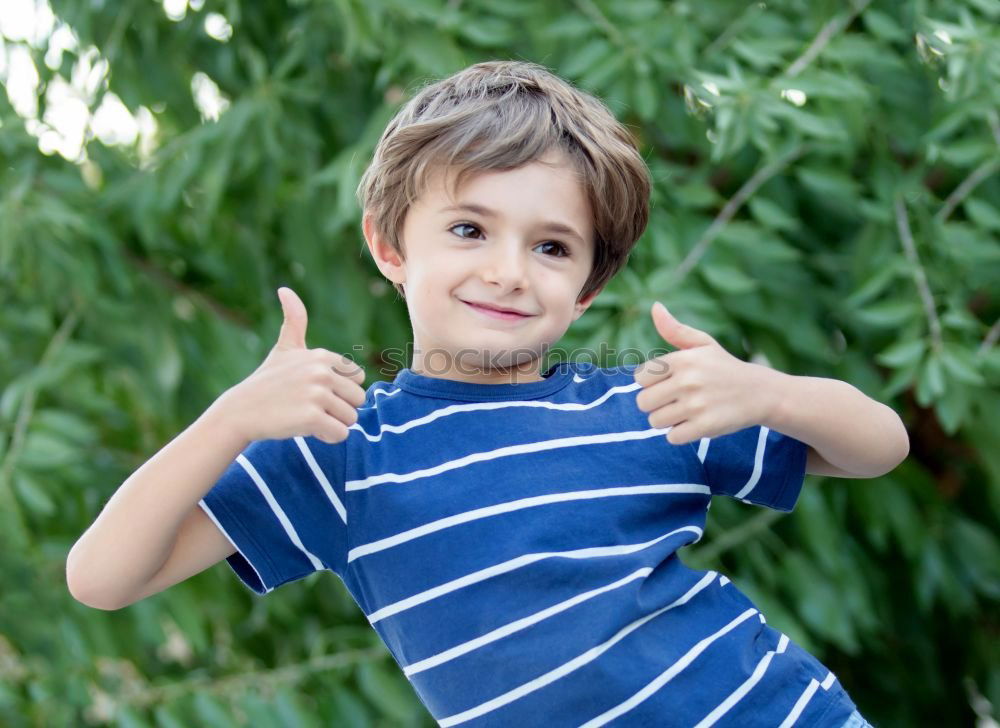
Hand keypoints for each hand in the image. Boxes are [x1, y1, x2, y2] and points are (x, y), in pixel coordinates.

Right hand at [213, 287, 366, 444]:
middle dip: (339, 409)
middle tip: (311, 408)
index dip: (340, 391)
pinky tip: (306, 429)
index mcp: (322, 356)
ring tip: (306, 417)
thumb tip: (285, 290)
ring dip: (332, 424)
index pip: (358, 380)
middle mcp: (321, 372)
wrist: (241, 411)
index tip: (314, 391)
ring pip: (351, 419)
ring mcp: (316, 393)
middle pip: (358, 400)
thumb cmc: (267, 381)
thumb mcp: (284, 348)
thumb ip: (294, 321)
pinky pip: (340, 434)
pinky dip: (327, 437)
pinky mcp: (311, 416)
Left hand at [633, 301, 782, 445]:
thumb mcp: (703, 344)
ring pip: (655, 421)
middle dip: (656, 403)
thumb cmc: (724, 367)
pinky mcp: (705, 427)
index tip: (669, 383)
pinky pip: (672, 437)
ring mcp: (696, 405)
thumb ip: (675, 329)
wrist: (760, 393)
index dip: (652, 383)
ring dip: (668, 420)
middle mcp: (687, 381)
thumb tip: (655, 306)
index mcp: (682, 359)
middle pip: (643, 402)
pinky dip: (681, 434)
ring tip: (687, 411)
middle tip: (677, 400)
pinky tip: (696, 423)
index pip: (640, 379)